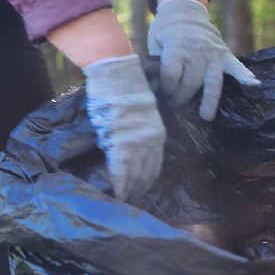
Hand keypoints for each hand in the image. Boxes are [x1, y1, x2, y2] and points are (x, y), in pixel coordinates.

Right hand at [81, 55, 166, 200]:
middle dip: (140, 188)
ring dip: (130, 189)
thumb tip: (128, 148)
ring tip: (124, 198)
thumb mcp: (139, 115)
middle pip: (147, 173)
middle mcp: (151, 142)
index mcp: (157, 134)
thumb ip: (137, 133)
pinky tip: (118, 193)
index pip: (154, 165)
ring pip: (135, 175)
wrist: (117, 76)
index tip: (140, 190)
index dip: (147, 179)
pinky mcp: (121, 144)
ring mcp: (137, 144)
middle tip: (133, 199)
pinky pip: (121, 170)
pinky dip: (120, 183)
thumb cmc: (124, 91)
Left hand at [148, 0, 260, 120]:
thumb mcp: (154, 43)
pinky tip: (253, 84)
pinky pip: (236, 66)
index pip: (171, 75)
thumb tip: (153, 87)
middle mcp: (196, 51)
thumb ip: (156, 64)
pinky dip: (245, 75)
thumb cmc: (166, 31)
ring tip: (206, 117)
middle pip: (190, 82)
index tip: (162, 93)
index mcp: (176, 48)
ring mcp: (213, 53)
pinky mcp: (225, 54)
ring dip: (209, 100)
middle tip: (174, 104)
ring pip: (212, 81)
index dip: (166, 87)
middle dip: (181, 97)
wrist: (185, 11)